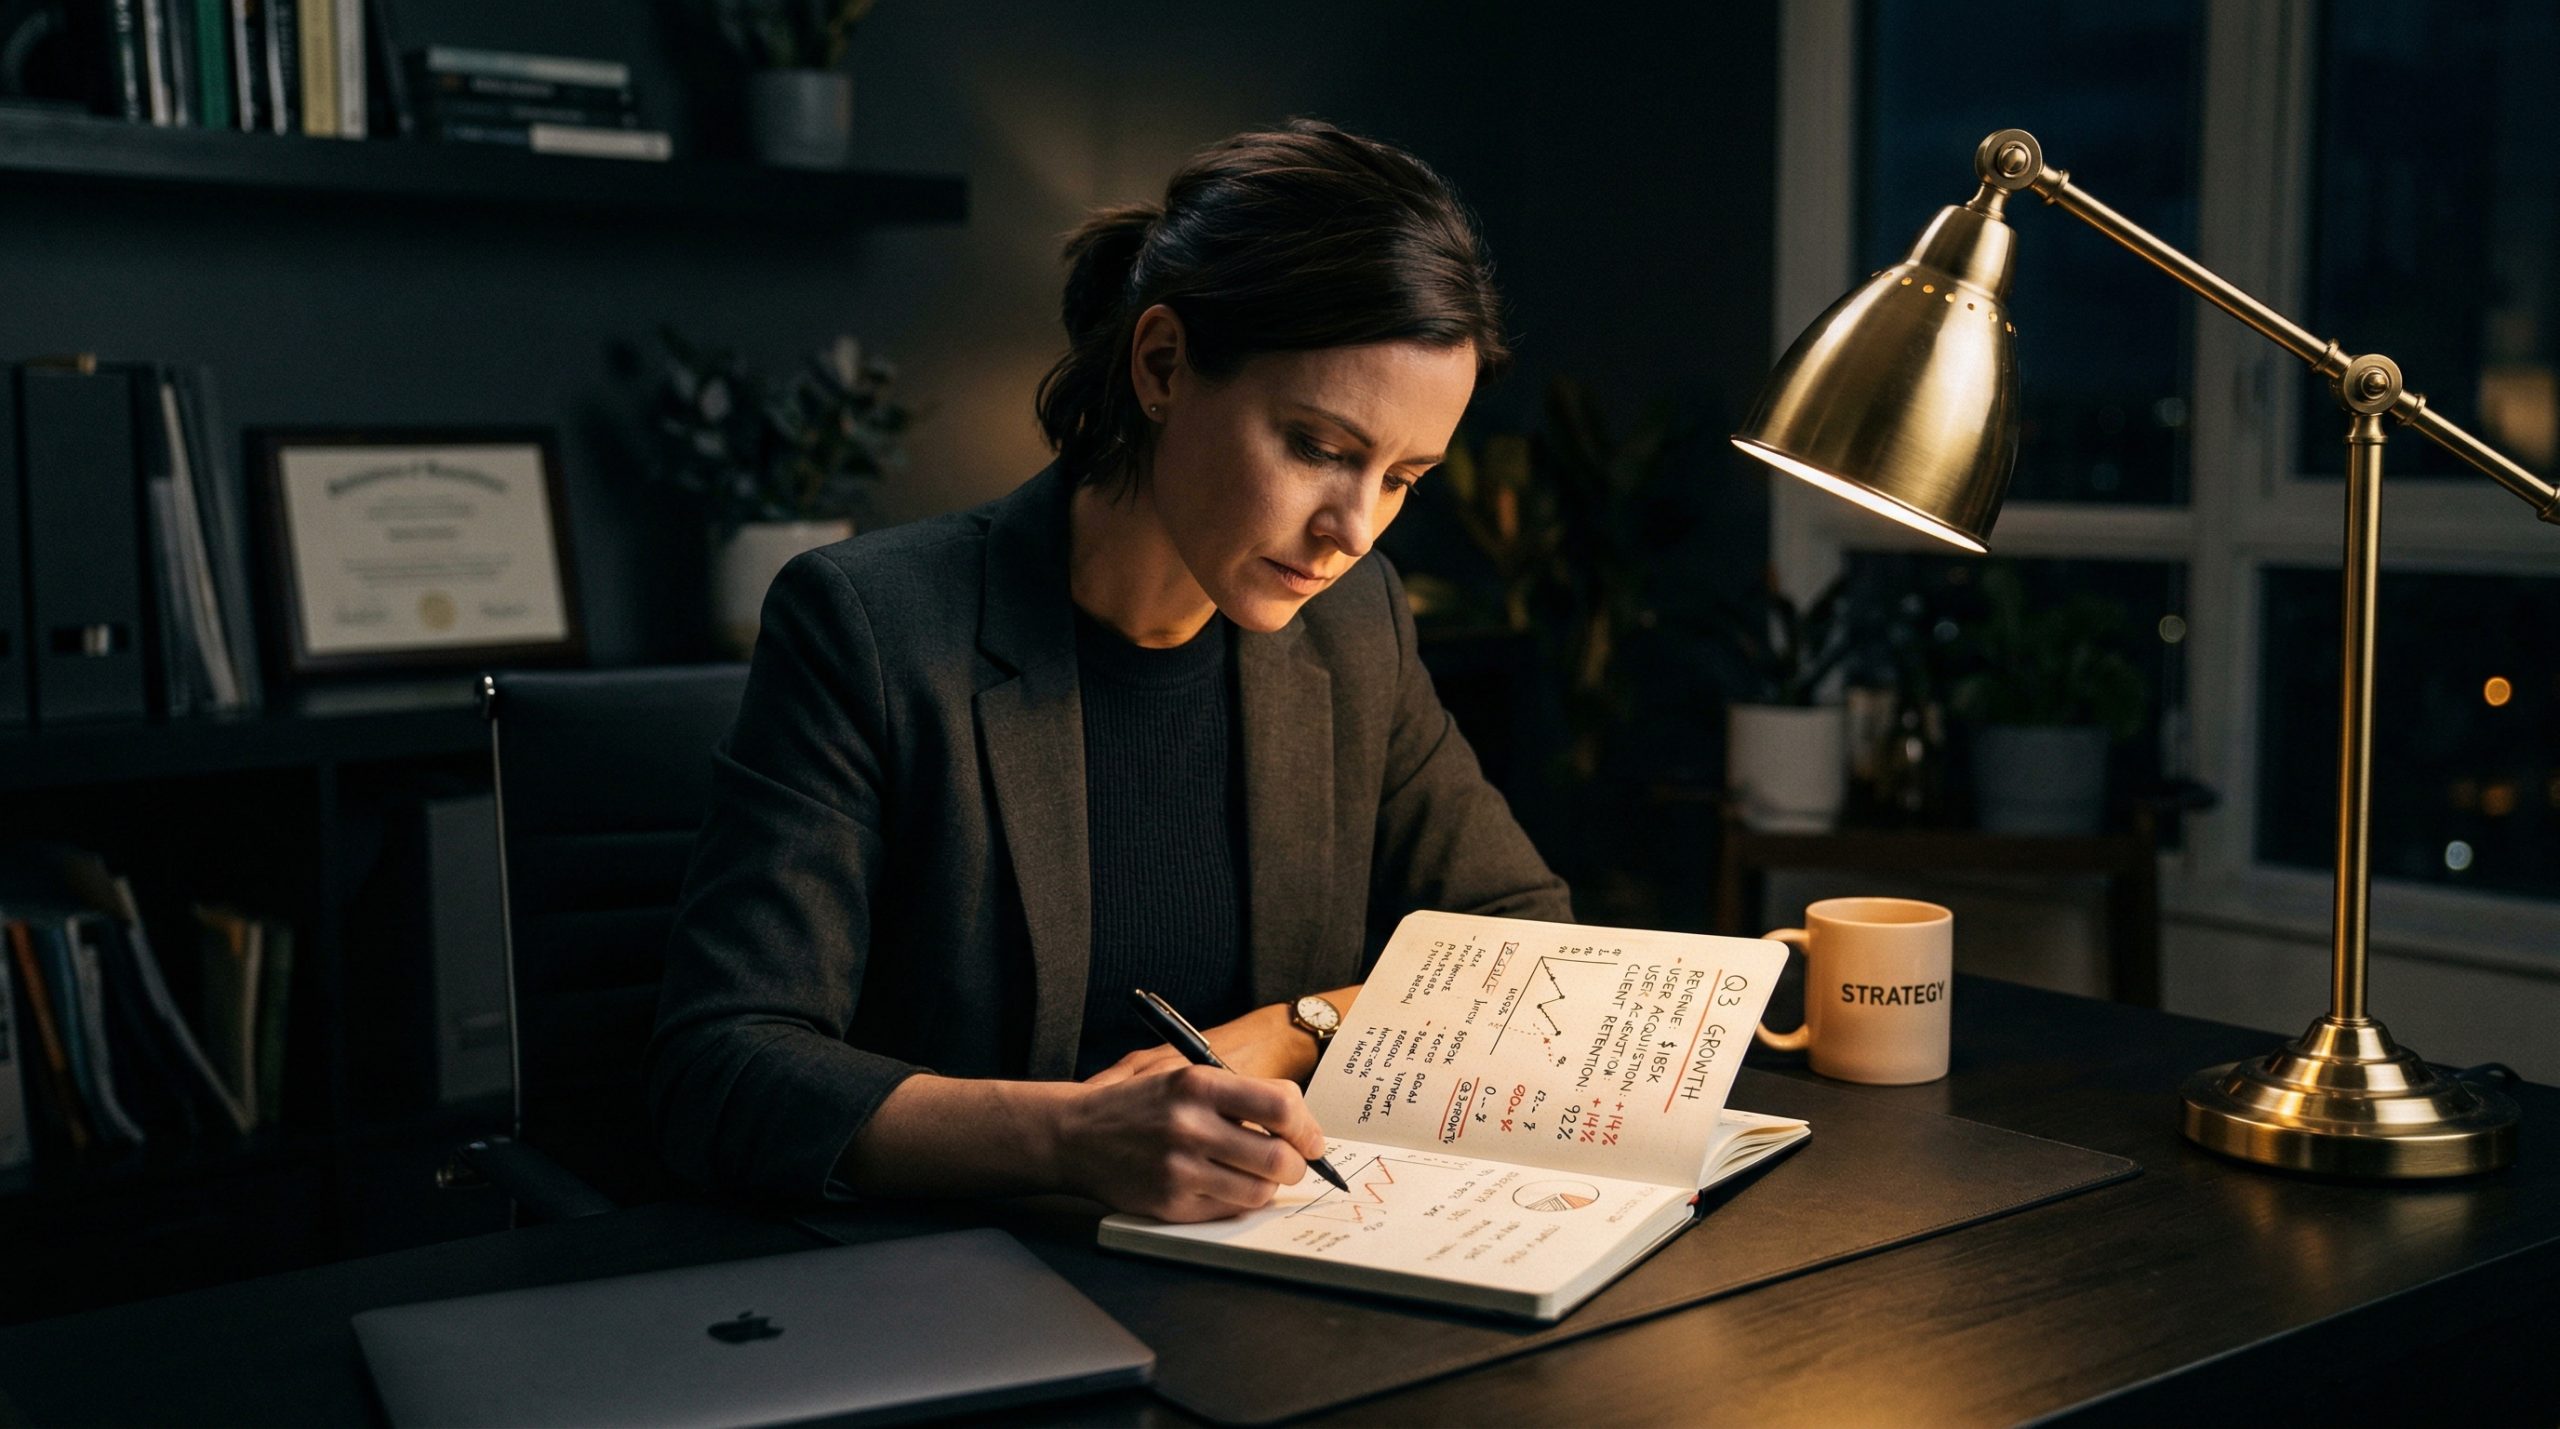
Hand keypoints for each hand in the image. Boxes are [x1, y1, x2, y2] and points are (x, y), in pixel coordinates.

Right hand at [1054, 1064, 1327, 1222]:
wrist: (1075, 1134)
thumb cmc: (1140, 1104)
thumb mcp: (1184, 1076)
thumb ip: (1240, 1093)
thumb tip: (1299, 1123)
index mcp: (1199, 1084)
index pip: (1282, 1107)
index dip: (1307, 1127)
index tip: (1310, 1138)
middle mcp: (1190, 1125)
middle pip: (1279, 1157)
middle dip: (1297, 1165)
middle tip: (1294, 1163)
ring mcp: (1179, 1169)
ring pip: (1259, 1191)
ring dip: (1269, 1187)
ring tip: (1258, 1175)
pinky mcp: (1170, 1203)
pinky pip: (1229, 1210)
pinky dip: (1239, 1201)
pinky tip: (1227, 1185)